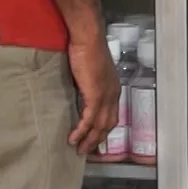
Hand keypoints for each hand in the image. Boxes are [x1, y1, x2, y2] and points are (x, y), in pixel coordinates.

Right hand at [67, 33, 120, 154]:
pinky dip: (81, 131)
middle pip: (108, 124)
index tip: (95, 139)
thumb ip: (88, 84)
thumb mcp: (90, 71)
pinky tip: (73, 139)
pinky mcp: (95, 95)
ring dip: (89, 140)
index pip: (112, 114)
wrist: (88, 38)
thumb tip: (80, 94)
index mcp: (113, 88)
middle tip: (87, 150)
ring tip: (79, 150)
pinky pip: (88, 120)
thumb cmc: (87, 48)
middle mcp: (113, 94)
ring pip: (99, 125)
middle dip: (98, 139)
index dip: (104, 129)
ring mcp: (106, 96)